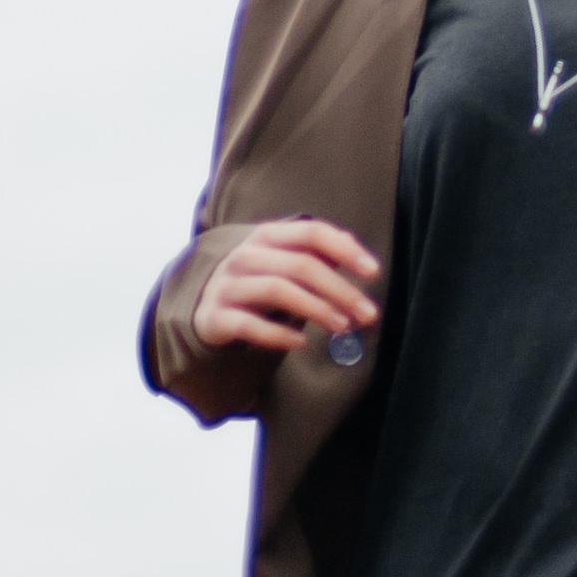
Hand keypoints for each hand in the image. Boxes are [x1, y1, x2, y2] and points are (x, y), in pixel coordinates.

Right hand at [196, 218, 381, 354]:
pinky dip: (278, 334)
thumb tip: (356, 251)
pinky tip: (300, 343)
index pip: (311, 232)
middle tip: (367, 314)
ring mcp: (227, 285)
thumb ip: (317, 255)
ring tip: (342, 327)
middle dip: (339, 290)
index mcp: (267, 236)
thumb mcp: (284, 262)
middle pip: (300, 265)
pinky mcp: (215, 317)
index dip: (345, 249)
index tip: (374, 271)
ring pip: (277, 290)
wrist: (203, 306)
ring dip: (316, 309)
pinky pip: (248, 324)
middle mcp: (246, 255)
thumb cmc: (258, 282)